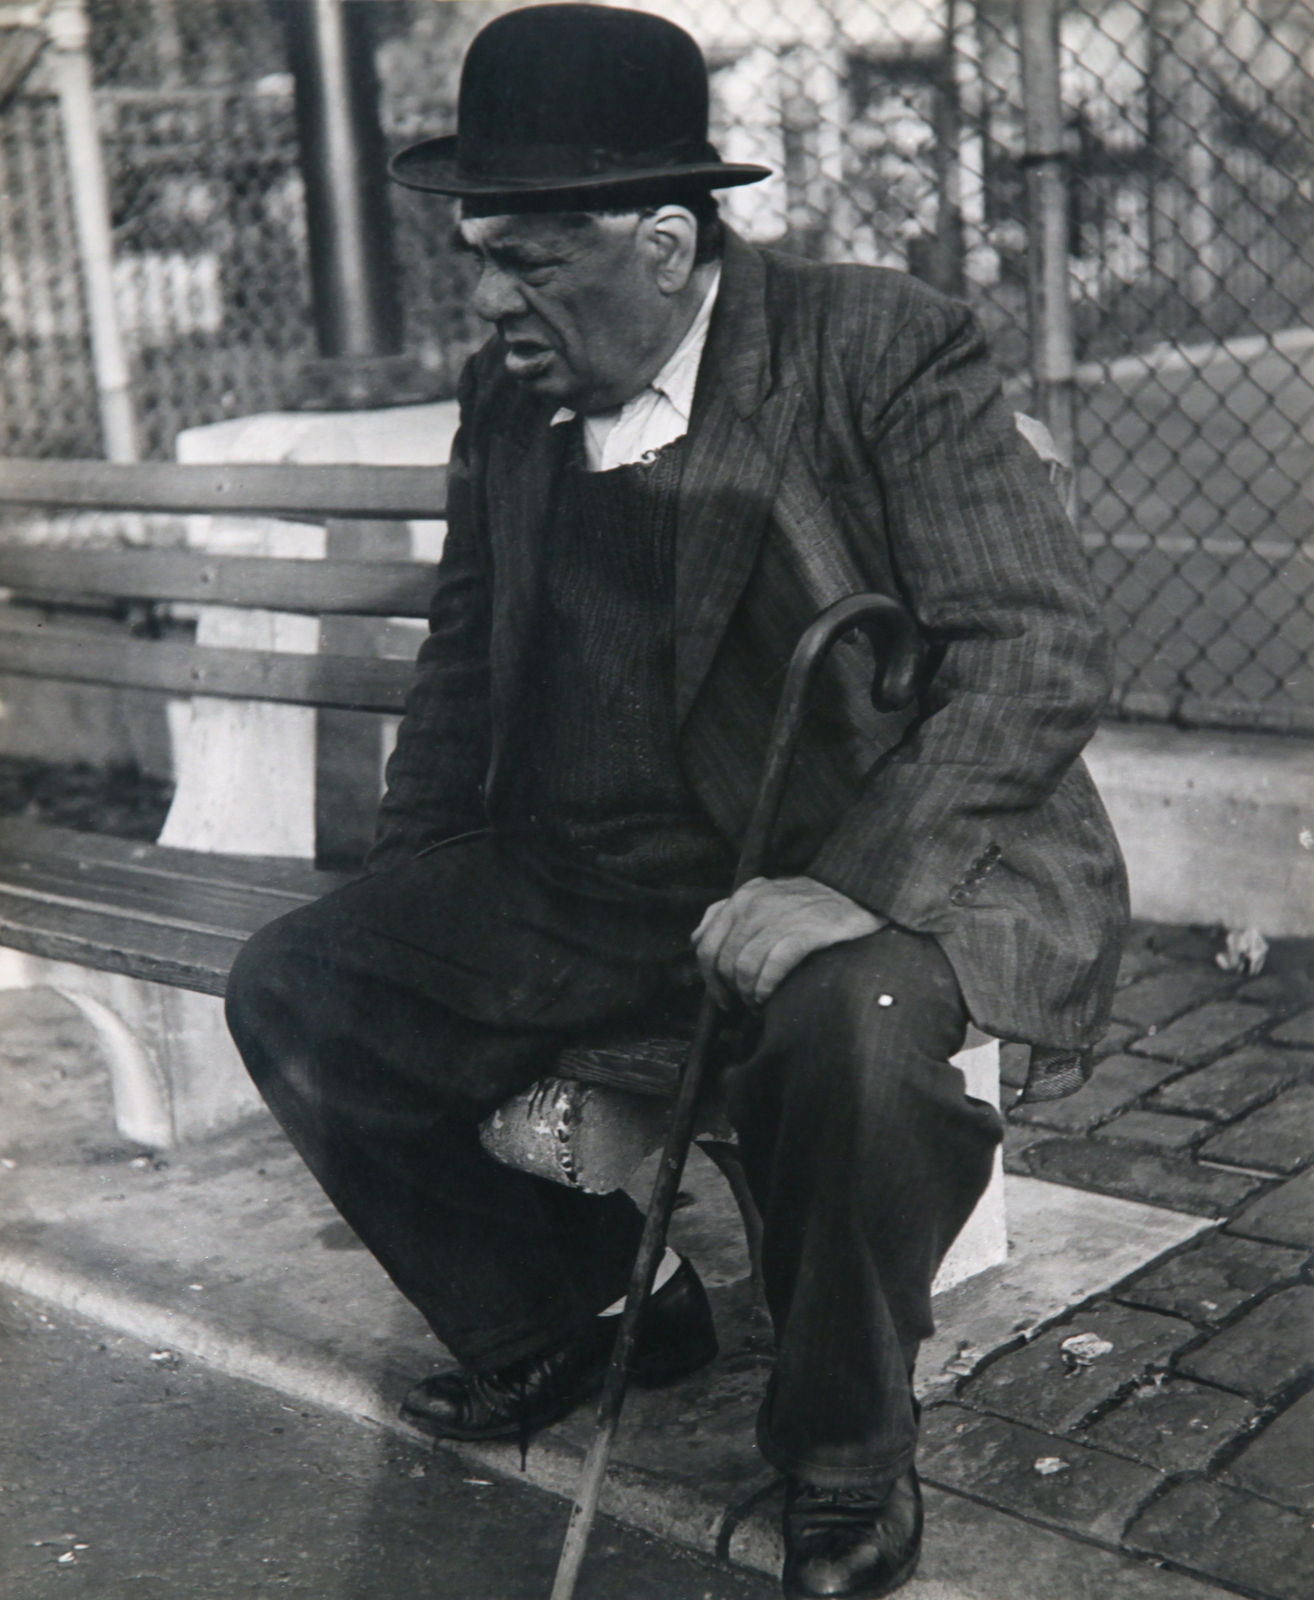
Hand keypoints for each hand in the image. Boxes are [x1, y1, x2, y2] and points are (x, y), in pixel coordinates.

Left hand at [692, 876, 884, 1008]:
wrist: (857, 892)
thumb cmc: (807, 902)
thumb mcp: (762, 896)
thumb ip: (726, 913)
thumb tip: (696, 938)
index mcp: (742, 897)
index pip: (706, 944)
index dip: (708, 978)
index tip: (721, 997)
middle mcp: (755, 905)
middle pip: (723, 961)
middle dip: (729, 990)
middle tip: (742, 1004)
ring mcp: (779, 919)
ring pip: (743, 968)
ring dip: (748, 994)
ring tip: (758, 1003)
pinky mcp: (804, 934)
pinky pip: (771, 968)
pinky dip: (766, 988)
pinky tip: (769, 996)